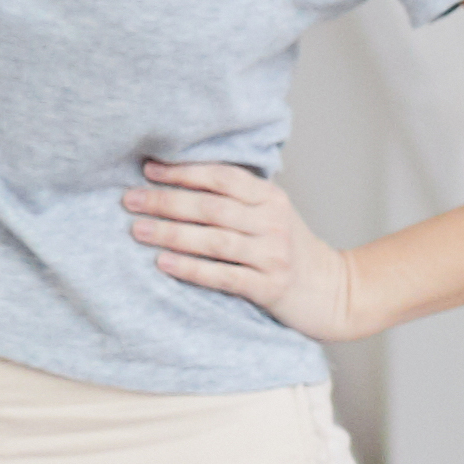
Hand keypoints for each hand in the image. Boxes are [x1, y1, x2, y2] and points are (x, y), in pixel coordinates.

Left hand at [131, 159, 372, 340]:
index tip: (148, 170)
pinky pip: (222, 275)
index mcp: (272, 198)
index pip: (222, 177)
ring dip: (170, 234)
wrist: (333, 292)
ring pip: (213, 240)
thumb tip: (177, 180)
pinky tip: (163, 263)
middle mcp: (273, 222)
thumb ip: (238, 198)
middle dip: (166, 202)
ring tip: (137, 231)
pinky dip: (190, 268)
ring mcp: (273, 255)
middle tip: (129, 201)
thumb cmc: (290, 251)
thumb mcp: (272, 215)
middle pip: (211, 207)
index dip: (183, 172)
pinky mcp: (269, 288)